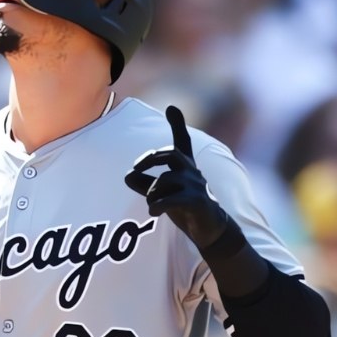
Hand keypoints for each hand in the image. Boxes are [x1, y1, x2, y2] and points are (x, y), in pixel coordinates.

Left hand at [124, 106, 228, 248]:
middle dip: (150, 158)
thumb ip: (145, 184)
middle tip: (134, 168)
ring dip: (152, 192)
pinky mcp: (197, 202)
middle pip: (172, 154)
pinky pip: (172, 199)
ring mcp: (196, 186)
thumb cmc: (184, 206)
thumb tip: (127, 176)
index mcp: (185, 166)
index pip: (182, 142)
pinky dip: (157, 205)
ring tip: (151, 204)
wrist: (209, 228)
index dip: (178, 125)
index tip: (172, 108)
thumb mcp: (163, 193)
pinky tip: (153, 212)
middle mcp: (192, 172)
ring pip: (166, 181)